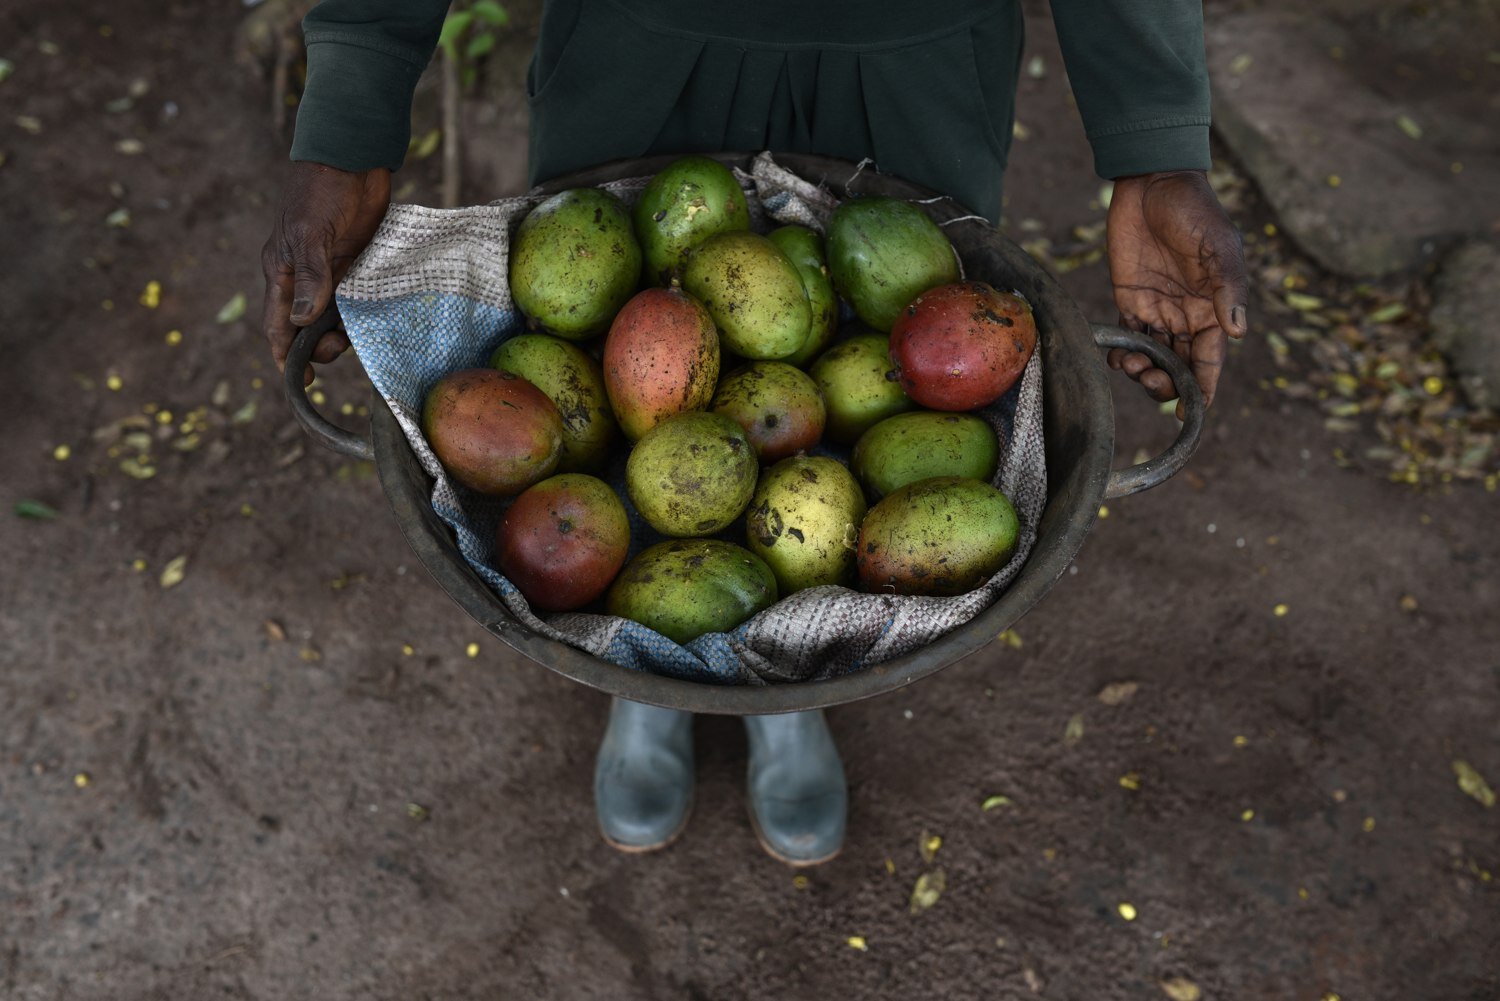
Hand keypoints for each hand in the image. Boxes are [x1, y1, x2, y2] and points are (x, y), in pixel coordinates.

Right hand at [260, 162, 390, 384]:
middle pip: (307, 327)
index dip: (286, 354)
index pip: (277, 324)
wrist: (355, 159)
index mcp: (281, 271)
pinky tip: (378, 322)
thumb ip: (310, 277)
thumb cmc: (323, 191)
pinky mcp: (357, 264)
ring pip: (334, 317)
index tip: (303, 381)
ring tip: (359, 336)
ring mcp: (331, 271)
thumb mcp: (311, 233)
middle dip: (321, 345)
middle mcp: (303, 276)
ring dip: (345, 331)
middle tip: (343, 347)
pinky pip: (357, 299)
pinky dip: (364, 313)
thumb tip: (301, 320)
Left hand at [1105, 169, 1248, 417]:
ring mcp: (1158, 309)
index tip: (1193, 412)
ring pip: (1153, 356)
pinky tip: (1118, 357)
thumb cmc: (1195, 212)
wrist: (1154, 184)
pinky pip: (1127, 338)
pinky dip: (1122, 353)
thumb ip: (1228, 289)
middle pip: (1179, 365)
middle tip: (1152, 381)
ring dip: (1144, 371)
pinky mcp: (1130, 300)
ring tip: (1133, 367)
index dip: (1203, 387)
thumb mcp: (1219, 248)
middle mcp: (1187, 315)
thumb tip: (1237, 331)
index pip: (1211, 359)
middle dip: (1167, 382)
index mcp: (1214, 308)